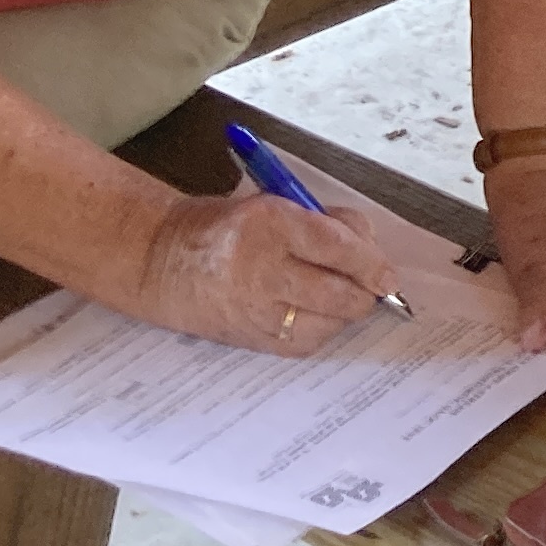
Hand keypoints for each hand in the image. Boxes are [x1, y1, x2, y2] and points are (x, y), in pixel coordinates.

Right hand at [130, 192, 399, 355]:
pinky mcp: (249, 337)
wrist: (157, 260)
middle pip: (339, 292)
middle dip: (365, 291)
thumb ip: (323, 222)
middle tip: (371, 285)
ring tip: (335, 294)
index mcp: (268, 222)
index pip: (338, 247)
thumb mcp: (272, 203)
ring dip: (343, 311)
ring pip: (327, 322)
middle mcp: (261, 268)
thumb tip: (370, 250)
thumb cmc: (221, 227)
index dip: (372, 263)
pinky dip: (320, 329)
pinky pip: (305, 343)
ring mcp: (254, 309)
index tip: (388, 275)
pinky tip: (311, 312)